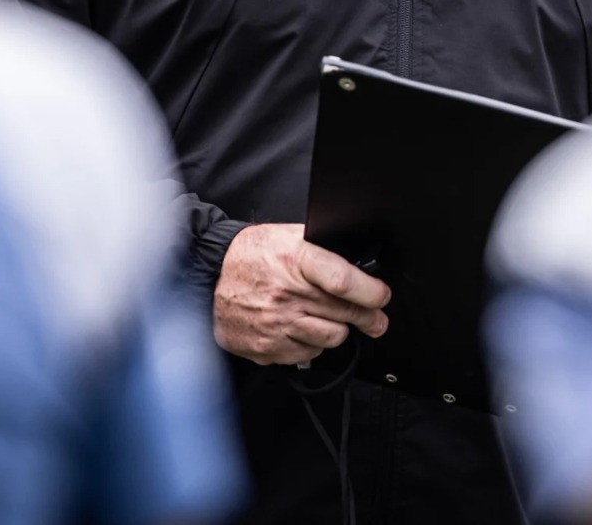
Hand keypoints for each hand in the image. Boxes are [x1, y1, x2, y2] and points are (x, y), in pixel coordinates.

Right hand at [213, 223, 390, 365]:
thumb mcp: (288, 235)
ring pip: (332, 338)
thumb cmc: (252, 254)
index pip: (344, 281)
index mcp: (295, 259)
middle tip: (376, 318)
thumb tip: (360, 263)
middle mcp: (286, 294)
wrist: (209, 276)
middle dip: (369, 317)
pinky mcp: (266, 347)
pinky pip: (307, 355)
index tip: (382, 296)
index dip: (371, 291)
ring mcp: (276, 324)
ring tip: (332, 319)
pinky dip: (311, 344)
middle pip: (345, 313)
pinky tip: (302, 328)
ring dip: (338, 330)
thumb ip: (322, 248)